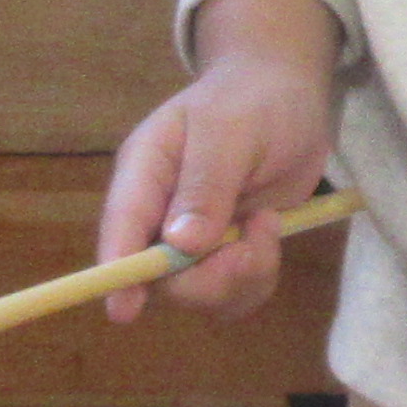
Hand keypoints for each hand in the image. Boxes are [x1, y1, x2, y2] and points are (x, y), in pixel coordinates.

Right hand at [98, 0, 340, 323]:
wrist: (286, 95)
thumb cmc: (253, 100)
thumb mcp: (231, 131)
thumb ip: (206, 185)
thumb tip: (180, 245)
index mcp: (144, 172)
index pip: (122, 228)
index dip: (119, 272)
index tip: (124, 311)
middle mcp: (158, 212)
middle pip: (161, 278)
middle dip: (211, 277)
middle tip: (254, 245)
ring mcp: (191, 238)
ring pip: (201, 293)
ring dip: (243, 275)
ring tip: (268, 224)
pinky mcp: (224, 252)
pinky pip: (234, 291)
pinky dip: (259, 276)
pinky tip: (271, 232)